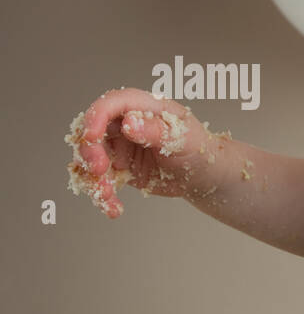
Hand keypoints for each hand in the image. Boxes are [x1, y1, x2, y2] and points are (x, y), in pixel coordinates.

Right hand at [66, 90, 214, 218]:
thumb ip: (155, 130)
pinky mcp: (118, 168)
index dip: (96, 116)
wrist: (203, 176)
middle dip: (90, 151)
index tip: (91, 136)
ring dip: (94, 179)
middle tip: (98, 170)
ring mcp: (119, 146)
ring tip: (107, 196)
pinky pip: (101, 180)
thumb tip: (129, 123)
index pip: (112, 104)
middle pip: (93, 131)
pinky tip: (113, 209)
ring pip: (91, 158)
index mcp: (143, 107)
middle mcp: (125, 124)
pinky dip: (103, 195)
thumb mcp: (183, 138)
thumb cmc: (198, 149)